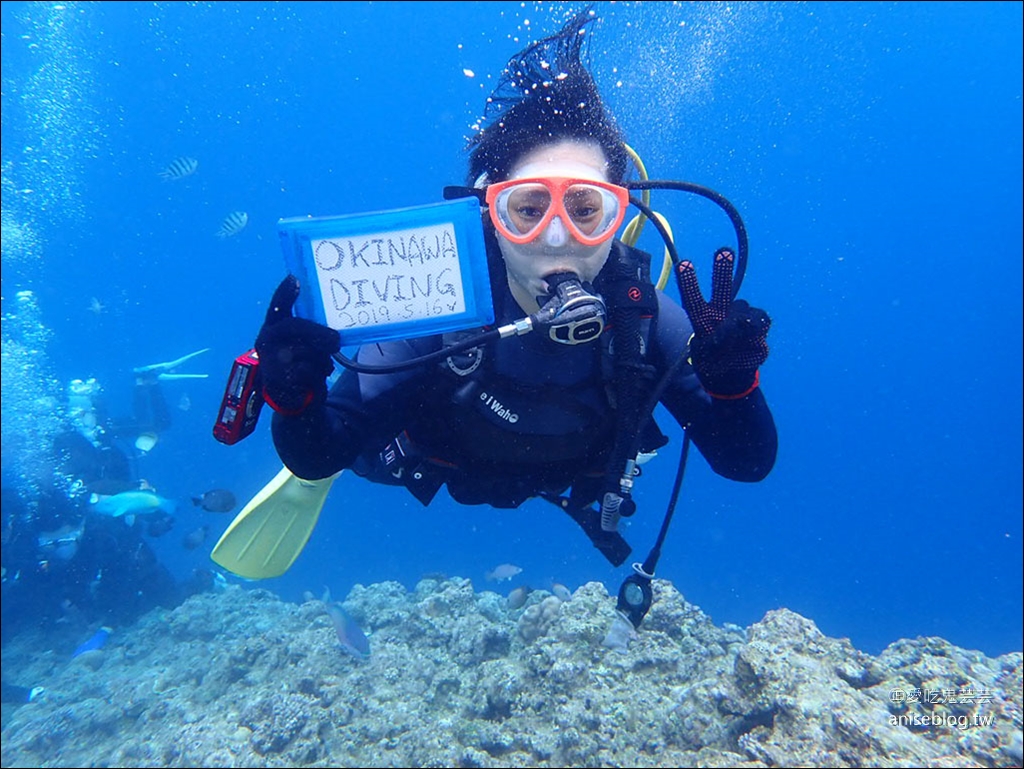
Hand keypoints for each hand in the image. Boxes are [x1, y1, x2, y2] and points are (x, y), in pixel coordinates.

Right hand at [254, 275, 340, 413]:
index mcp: (273, 329)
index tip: (295, 279)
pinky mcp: (278, 379)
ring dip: (320, 359)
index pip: (277, 307)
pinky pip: (306, 370)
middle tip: (336, 341)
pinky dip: (317, 374)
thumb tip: (332, 334)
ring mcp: (269, 360)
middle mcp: (266, 341)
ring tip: (321, 367)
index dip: (285, 293)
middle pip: (295, 326)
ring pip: (304, 350)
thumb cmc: (304, 366)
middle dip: (318, 333)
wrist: (297, 401)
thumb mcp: (307, 345)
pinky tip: (315, 379)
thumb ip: (311, 333)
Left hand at [678, 248, 770, 397]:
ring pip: (743, 308)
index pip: (693, 299)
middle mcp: (720, 312)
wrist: (732, 377)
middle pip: (722, 288)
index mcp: (702, 319)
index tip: (684, 263)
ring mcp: (740, 317)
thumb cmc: (713, 364)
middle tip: (723, 251)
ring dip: (740, 322)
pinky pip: (761, 321)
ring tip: (736, 340)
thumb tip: (735, 324)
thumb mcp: (706, 359)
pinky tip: (753, 341)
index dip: (689, 282)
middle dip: (722, 269)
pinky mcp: (757, 326)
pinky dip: (757, 330)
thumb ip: (716, 342)